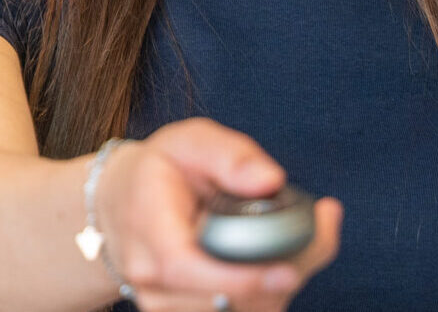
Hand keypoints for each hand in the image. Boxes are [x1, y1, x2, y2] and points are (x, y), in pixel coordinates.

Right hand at [95, 118, 343, 311]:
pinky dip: (264, 295)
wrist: (120, 206)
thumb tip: (271, 180)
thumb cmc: (159, 171)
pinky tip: (271, 265)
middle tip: (317, 239)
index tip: (288, 271)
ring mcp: (163, 305)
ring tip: (291, 245)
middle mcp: (149, 279)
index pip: (186, 267)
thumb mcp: (190, 141)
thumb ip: (231, 155)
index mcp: (147, 230)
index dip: (240, 277)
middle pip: (222, 300)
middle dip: (276, 278)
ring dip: (274, 288)